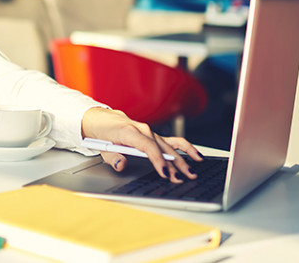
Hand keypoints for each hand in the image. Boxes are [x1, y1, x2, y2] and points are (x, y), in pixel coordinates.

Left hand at [81, 107, 202, 182]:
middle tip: (181, 178)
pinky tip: (196, 156)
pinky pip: (172, 141)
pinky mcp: (154, 136)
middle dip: (173, 164)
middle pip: (162, 148)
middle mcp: (143, 130)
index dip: (157, 160)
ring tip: (192, 171)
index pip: (147, 146)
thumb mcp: (102, 147)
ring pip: (169, 146)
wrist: (102, 120)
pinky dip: (185, 148)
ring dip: (182, 159)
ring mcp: (150, 132)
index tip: (163, 172)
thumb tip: (121, 165)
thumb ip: (113, 157)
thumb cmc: (103, 133)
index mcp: (129, 131)